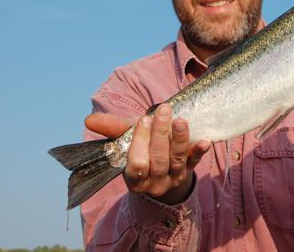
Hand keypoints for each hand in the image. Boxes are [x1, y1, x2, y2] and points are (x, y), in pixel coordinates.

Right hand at [85, 104, 209, 204]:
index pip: (137, 163)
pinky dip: (199, 152)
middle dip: (160, 135)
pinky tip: (205, 141)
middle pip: (158, 160)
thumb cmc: (141, 150)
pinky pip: (195, 162)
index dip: (140, 142)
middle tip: (163, 111)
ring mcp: (173, 177)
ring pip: (177, 160)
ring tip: (181, 120)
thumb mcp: (126, 141)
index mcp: (134, 177)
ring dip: (179, 140)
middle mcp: (154, 181)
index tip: (143, 119)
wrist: (162, 170)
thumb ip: (112, 129)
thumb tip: (88, 120)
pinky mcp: (189, 170)